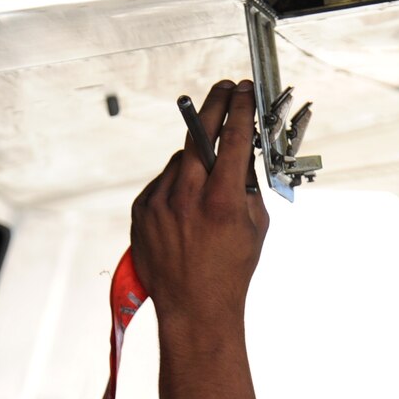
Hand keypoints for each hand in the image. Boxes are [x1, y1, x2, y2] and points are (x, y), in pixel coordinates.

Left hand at [129, 80, 268, 325]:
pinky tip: (187, 207)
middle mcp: (187, 197)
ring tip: (208, 185)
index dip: (241, 108)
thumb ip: (249, 185)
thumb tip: (243, 150)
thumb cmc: (232, 270)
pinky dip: (176, 185)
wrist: (194, 307)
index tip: (246, 91)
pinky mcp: (141, 211)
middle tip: (226, 90)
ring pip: (181, 159)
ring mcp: (160, 203)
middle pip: (199, 133)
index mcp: (223, 201)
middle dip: (215, 106)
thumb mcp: (256, 226)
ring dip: (196, 159)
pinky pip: (162, 182)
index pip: (233, 138)